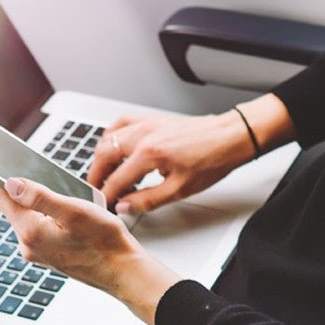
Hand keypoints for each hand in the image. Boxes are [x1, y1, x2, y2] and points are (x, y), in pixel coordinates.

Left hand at [0, 177, 179, 324]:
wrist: (122, 271)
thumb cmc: (104, 241)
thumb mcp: (74, 211)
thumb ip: (40, 197)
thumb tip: (11, 183)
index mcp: (31, 231)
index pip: (2, 197)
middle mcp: (29, 244)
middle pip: (13, 207)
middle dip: (16, 187)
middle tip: (20, 165)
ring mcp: (39, 252)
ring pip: (28, 217)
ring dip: (34, 202)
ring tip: (50, 187)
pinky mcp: (51, 255)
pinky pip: (40, 228)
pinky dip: (44, 215)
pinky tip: (63, 210)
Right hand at [87, 111, 257, 212]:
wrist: (229, 137)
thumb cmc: (212, 160)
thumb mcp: (180, 189)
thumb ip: (147, 200)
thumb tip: (125, 206)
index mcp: (149, 154)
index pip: (116, 179)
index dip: (106, 195)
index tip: (102, 205)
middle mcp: (143, 135)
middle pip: (104, 155)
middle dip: (95, 175)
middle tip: (95, 190)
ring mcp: (146, 124)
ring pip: (108, 137)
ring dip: (101, 156)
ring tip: (104, 174)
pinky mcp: (152, 119)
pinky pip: (122, 123)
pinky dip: (112, 135)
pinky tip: (114, 146)